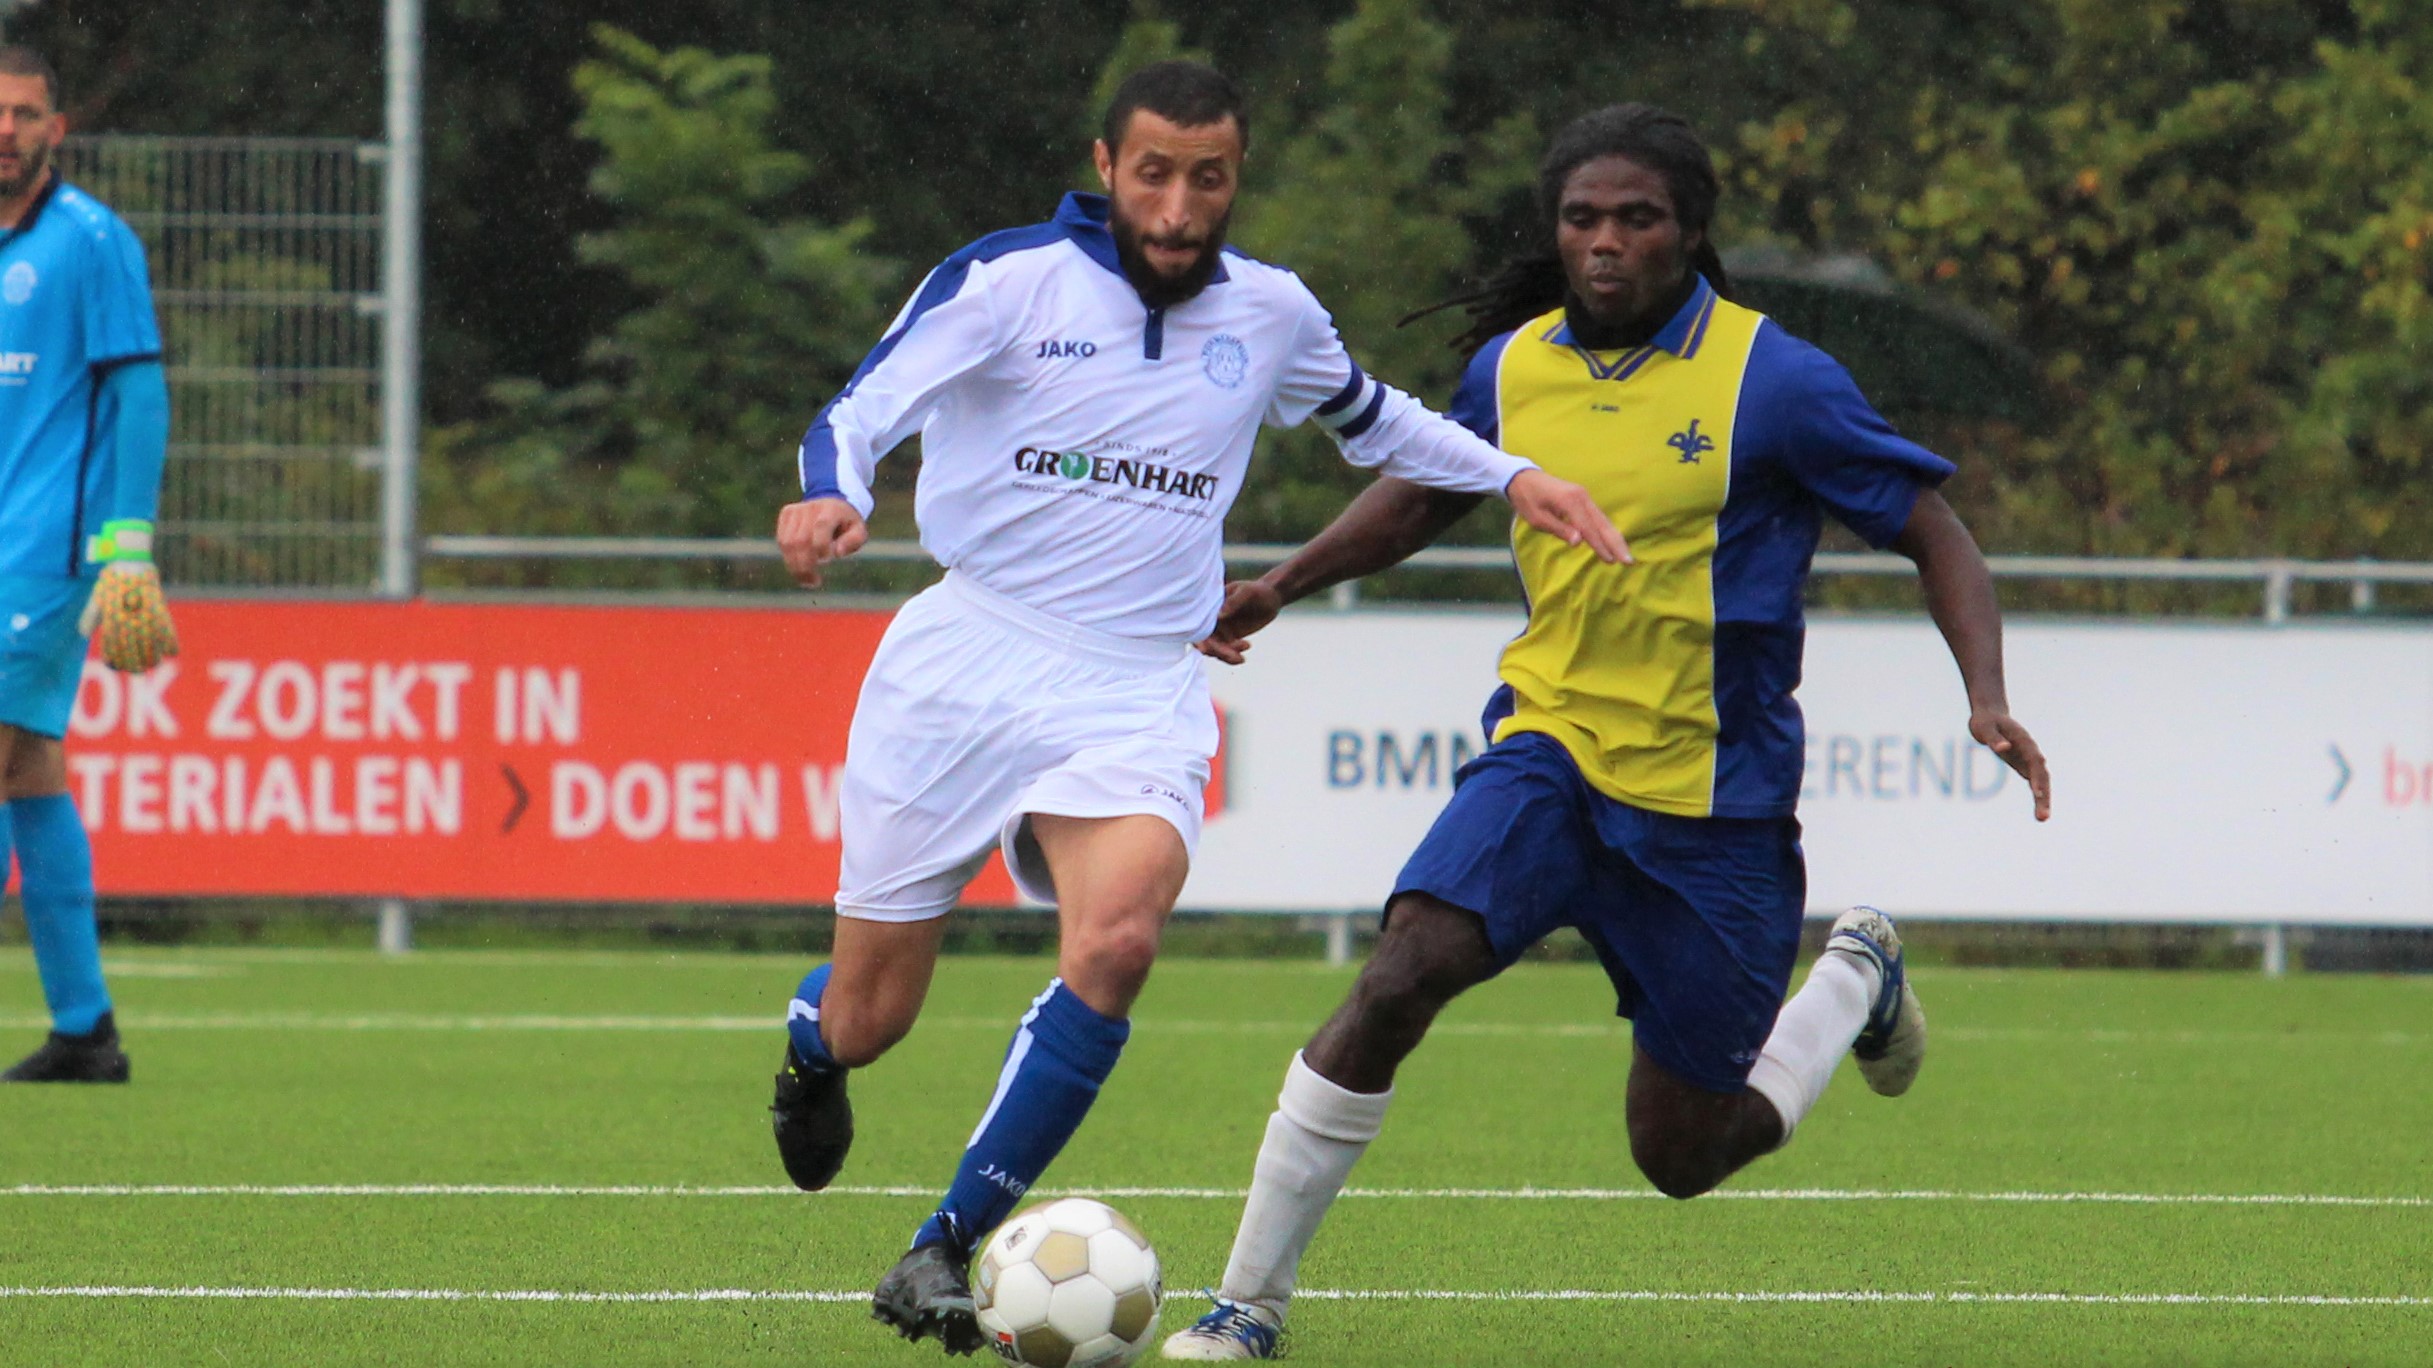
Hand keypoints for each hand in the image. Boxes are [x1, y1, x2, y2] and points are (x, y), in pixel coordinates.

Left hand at [78, 562, 179, 672]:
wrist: (131, 561)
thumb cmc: (112, 580)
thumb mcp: (97, 597)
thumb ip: (90, 616)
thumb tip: (84, 634)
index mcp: (110, 617)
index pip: (112, 646)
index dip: (114, 659)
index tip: (116, 667)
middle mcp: (127, 618)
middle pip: (132, 649)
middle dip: (134, 663)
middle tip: (137, 670)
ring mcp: (144, 614)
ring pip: (150, 643)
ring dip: (152, 657)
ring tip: (153, 664)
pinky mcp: (159, 608)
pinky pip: (167, 630)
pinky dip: (171, 642)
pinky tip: (171, 652)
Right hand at [776, 497, 867, 587]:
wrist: (833, 502)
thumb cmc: (847, 524)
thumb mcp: (859, 531)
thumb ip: (853, 541)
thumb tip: (837, 553)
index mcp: (831, 509)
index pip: (821, 526)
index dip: (821, 545)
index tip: (826, 562)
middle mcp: (811, 507)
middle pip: (801, 538)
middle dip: (805, 564)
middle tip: (813, 582)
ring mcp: (796, 509)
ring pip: (788, 542)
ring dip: (794, 565)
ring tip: (805, 581)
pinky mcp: (786, 514)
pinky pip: (782, 540)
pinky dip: (788, 557)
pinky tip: (798, 569)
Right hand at [1194, 579, 1283, 664]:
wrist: (1271, 598)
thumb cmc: (1258, 590)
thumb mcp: (1247, 592)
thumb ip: (1233, 602)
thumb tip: (1218, 616)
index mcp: (1209, 605)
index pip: (1198, 624)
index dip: (1197, 637)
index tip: (1204, 649)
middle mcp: (1211, 619)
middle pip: (1205, 641)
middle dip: (1216, 651)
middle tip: (1233, 656)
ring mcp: (1219, 629)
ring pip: (1215, 650)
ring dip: (1226, 656)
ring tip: (1243, 653)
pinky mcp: (1229, 638)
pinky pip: (1226, 652)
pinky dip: (1233, 656)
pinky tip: (1247, 646)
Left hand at [1506, 469, 1630, 563]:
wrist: (1523, 477)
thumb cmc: (1527, 499)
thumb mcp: (1536, 518)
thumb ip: (1558, 529)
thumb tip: (1578, 542)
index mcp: (1569, 501)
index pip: (1588, 528)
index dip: (1599, 546)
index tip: (1611, 560)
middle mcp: (1581, 496)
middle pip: (1602, 523)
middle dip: (1616, 543)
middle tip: (1628, 561)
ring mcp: (1584, 496)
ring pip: (1603, 520)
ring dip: (1614, 538)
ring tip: (1625, 555)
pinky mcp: (1583, 498)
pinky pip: (1597, 516)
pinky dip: (1606, 530)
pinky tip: (1613, 542)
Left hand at [1970, 708, 2050, 820]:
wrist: (1991, 716)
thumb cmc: (1986, 721)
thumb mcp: (1985, 728)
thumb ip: (1994, 738)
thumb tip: (2004, 748)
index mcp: (2024, 741)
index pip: (2035, 761)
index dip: (2037, 777)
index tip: (2037, 793)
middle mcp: (2031, 752)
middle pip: (2042, 775)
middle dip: (2044, 796)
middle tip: (2043, 817)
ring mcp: (2029, 760)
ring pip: (2041, 781)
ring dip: (2044, 800)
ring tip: (2042, 819)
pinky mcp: (2024, 766)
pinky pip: (2034, 783)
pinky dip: (2038, 796)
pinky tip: (2040, 812)